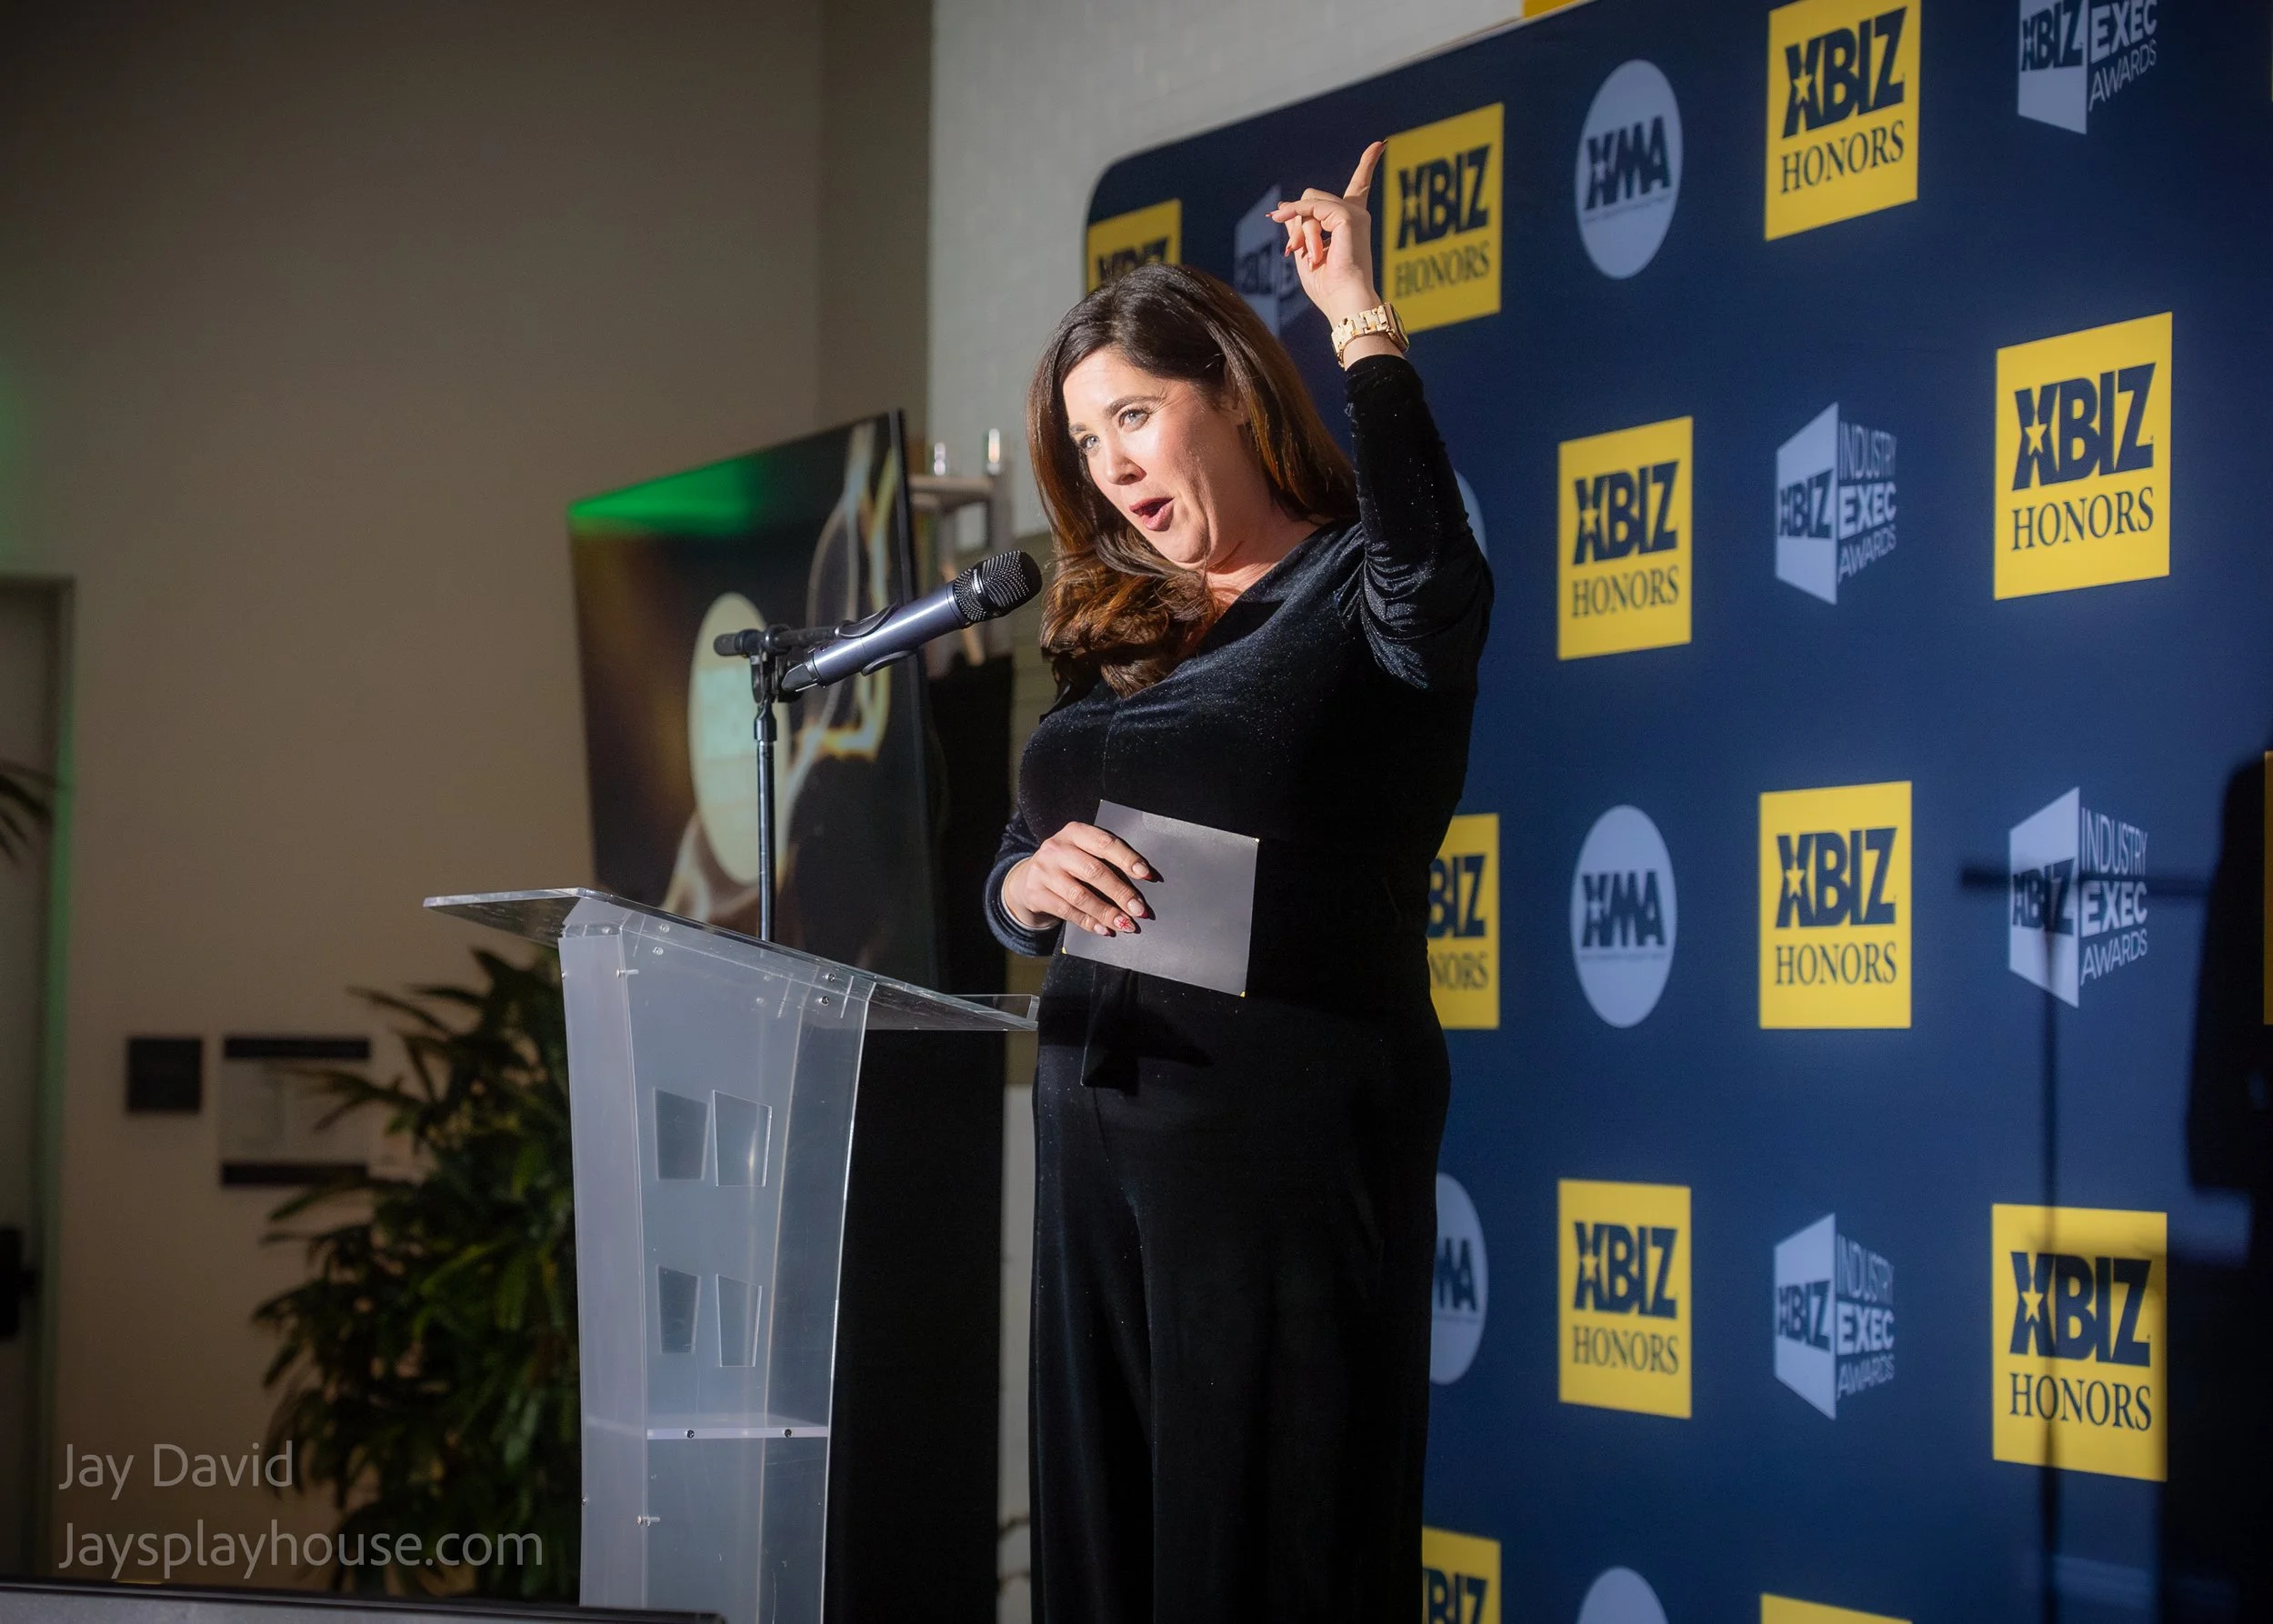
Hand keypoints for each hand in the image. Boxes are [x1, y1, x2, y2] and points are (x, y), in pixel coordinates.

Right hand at [1002, 822, 1153, 936]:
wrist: (1029, 878)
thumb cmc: (1068, 864)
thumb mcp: (1082, 852)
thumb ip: (1107, 861)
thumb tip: (1141, 881)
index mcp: (1074, 832)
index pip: (1104, 843)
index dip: (1127, 859)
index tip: (1146, 875)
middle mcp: (1056, 849)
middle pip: (1093, 871)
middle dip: (1120, 892)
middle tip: (1139, 909)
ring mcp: (1043, 872)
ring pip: (1080, 895)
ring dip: (1107, 912)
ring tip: (1126, 923)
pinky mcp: (1035, 894)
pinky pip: (1067, 911)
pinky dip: (1088, 922)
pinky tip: (1104, 929)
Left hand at [1269, 142, 1387, 328]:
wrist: (1345, 302)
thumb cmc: (1328, 287)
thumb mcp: (1305, 253)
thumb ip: (1299, 228)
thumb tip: (1285, 206)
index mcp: (1350, 222)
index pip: (1359, 186)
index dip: (1368, 164)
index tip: (1380, 144)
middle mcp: (1356, 214)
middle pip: (1312, 198)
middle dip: (1296, 221)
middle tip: (1292, 251)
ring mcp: (1354, 214)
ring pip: (1310, 204)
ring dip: (1300, 232)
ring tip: (1311, 257)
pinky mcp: (1347, 216)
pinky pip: (1312, 209)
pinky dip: (1302, 225)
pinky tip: (1303, 247)